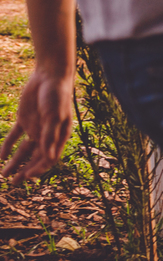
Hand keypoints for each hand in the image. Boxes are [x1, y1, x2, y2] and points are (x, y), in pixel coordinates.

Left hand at [1, 69, 74, 185]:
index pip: (48, 158)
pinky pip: (15, 137)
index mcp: (58, 136)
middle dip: (25, 171)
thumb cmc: (56, 96)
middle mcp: (46, 135)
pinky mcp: (24, 120)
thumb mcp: (53, 116)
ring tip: (5, 175)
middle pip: (35, 158)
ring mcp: (35, 128)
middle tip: (14, 184)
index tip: (27, 177)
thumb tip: (49, 158)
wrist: (49, 76)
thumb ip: (50, 136)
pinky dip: (8, 147)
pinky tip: (0, 157)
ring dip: (16, 162)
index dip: (39, 169)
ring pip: (24, 150)